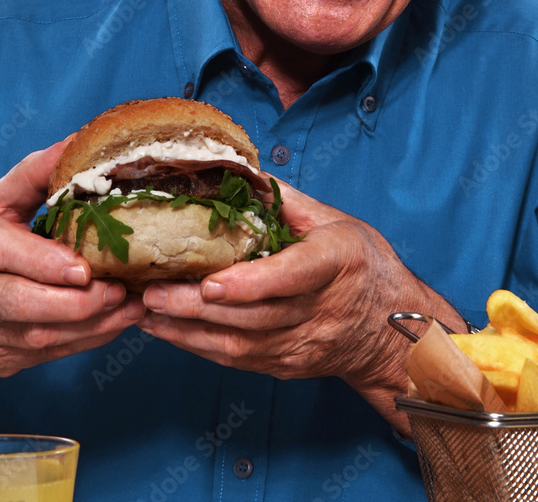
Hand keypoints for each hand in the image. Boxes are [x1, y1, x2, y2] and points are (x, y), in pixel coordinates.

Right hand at [0, 139, 142, 388]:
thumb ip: (33, 174)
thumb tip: (78, 141)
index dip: (42, 261)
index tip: (83, 267)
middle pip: (17, 302)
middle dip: (73, 302)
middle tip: (117, 288)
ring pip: (38, 336)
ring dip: (90, 324)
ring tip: (130, 303)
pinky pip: (48, 354)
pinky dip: (87, 339)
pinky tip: (118, 320)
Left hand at [137, 181, 461, 427]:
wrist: (391, 327)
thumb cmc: (362, 263)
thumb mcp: (335, 220)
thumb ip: (287, 200)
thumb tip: (241, 173)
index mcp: (336, 263)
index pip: (291, 276)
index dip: (250, 284)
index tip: (210, 284)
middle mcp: (320, 311)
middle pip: (254, 317)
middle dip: (196, 309)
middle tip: (151, 293)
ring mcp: (303, 345)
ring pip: (240, 345)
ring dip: (188, 332)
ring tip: (147, 311)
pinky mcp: (287, 365)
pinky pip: (239, 360)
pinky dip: (199, 347)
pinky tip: (169, 330)